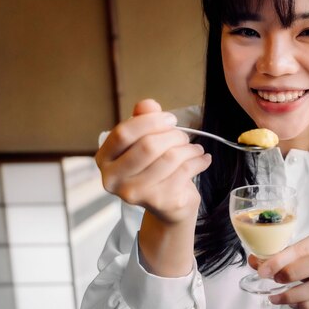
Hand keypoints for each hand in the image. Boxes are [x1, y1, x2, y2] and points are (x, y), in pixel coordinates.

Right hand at [95, 99, 211, 224]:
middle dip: (173, 136)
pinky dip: (198, 161)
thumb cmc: (154, 166)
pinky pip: (184, 172)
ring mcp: (134, 193)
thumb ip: (143, 119)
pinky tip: (203, 159)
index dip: (150, 121)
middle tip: (184, 137)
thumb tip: (147, 104)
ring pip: (169, 158)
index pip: (123, 133)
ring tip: (196, 148)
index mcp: (105, 159)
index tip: (171, 119)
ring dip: (189, 149)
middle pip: (148, 146)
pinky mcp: (158, 202)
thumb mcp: (145, 139)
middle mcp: (113, 179)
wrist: (167, 204)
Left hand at [249, 229, 308, 308]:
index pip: (306, 246)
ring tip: (277, 297)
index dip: (283, 258)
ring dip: (294, 294)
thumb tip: (253, 261)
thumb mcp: (300, 254)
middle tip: (274, 280)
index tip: (264, 270)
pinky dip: (304, 305)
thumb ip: (278, 256)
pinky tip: (292, 303)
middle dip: (292, 273)